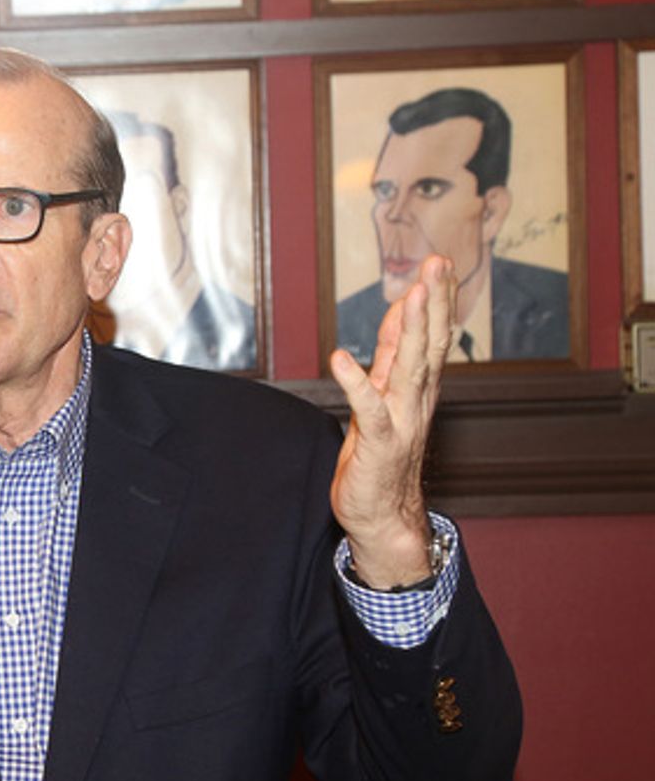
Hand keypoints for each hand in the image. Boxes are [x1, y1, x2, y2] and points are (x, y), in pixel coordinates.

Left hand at [328, 255, 455, 588]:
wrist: (383, 516)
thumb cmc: (380, 458)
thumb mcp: (384, 398)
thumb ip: (390, 359)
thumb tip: (399, 317)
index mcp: (416, 390)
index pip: (428, 337)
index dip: (434, 300)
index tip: (439, 264)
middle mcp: (415, 401)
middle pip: (428, 344)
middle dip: (434, 302)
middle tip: (438, 264)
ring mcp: (400, 422)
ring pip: (409, 368)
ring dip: (411, 331)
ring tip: (412, 295)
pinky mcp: (379, 444)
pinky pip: (369, 410)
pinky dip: (355, 384)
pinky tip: (341, 359)